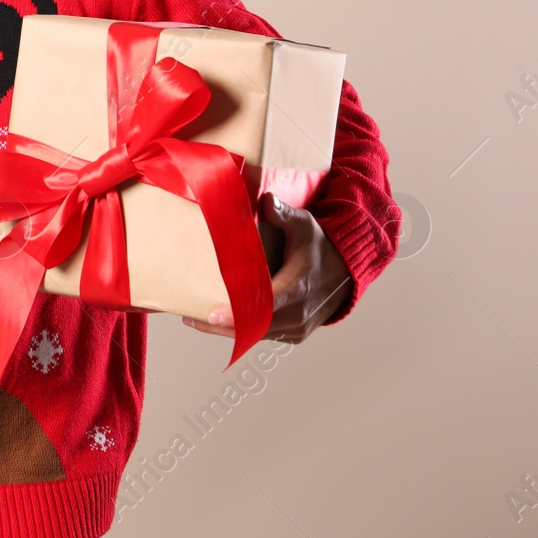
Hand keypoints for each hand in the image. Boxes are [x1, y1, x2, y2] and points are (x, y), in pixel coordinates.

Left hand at [184, 193, 351, 343]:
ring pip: (258, 336)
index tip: (212, 315)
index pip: (264, 306)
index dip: (237, 313)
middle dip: (221, 326)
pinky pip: (266, 336)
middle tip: (190, 318)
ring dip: (228, 332)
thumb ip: (284, 215)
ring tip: (196, 321)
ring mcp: (298, 327)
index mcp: (298, 288)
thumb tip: (266, 200)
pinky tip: (220, 325)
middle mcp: (299, 314)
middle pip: (255, 327)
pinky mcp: (296, 334)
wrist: (347, 271)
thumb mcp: (305, 225)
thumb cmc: (321, 246)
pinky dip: (244, 332)